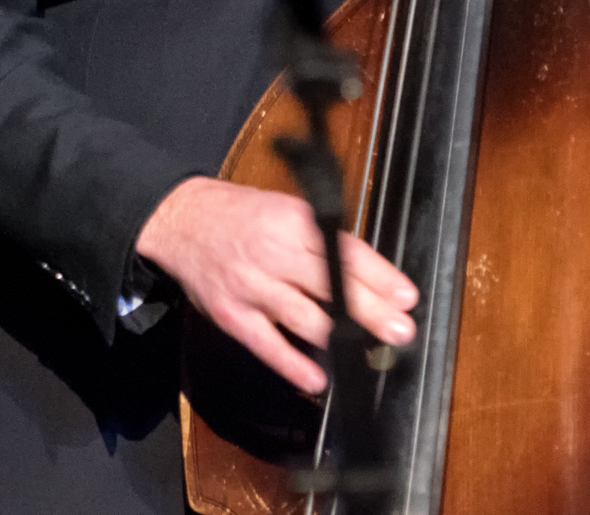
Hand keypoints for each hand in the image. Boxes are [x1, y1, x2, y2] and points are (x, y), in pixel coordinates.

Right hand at [134, 177, 417, 393]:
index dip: (379, 276)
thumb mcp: (287, 211)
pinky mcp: (233, 315)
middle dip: (370, 310)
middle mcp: (273, 253)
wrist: (183, 220)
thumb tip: (368, 274)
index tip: (406, 295)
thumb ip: (322, 240)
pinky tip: (318, 377)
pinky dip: (293, 364)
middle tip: (401, 328)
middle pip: (330, 286)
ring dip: (341, 337)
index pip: (344, 251)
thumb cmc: (243, 215)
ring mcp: (252, 287)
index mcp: (292, 222)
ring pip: (304, 318)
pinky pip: (267, 345)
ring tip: (370, 351)